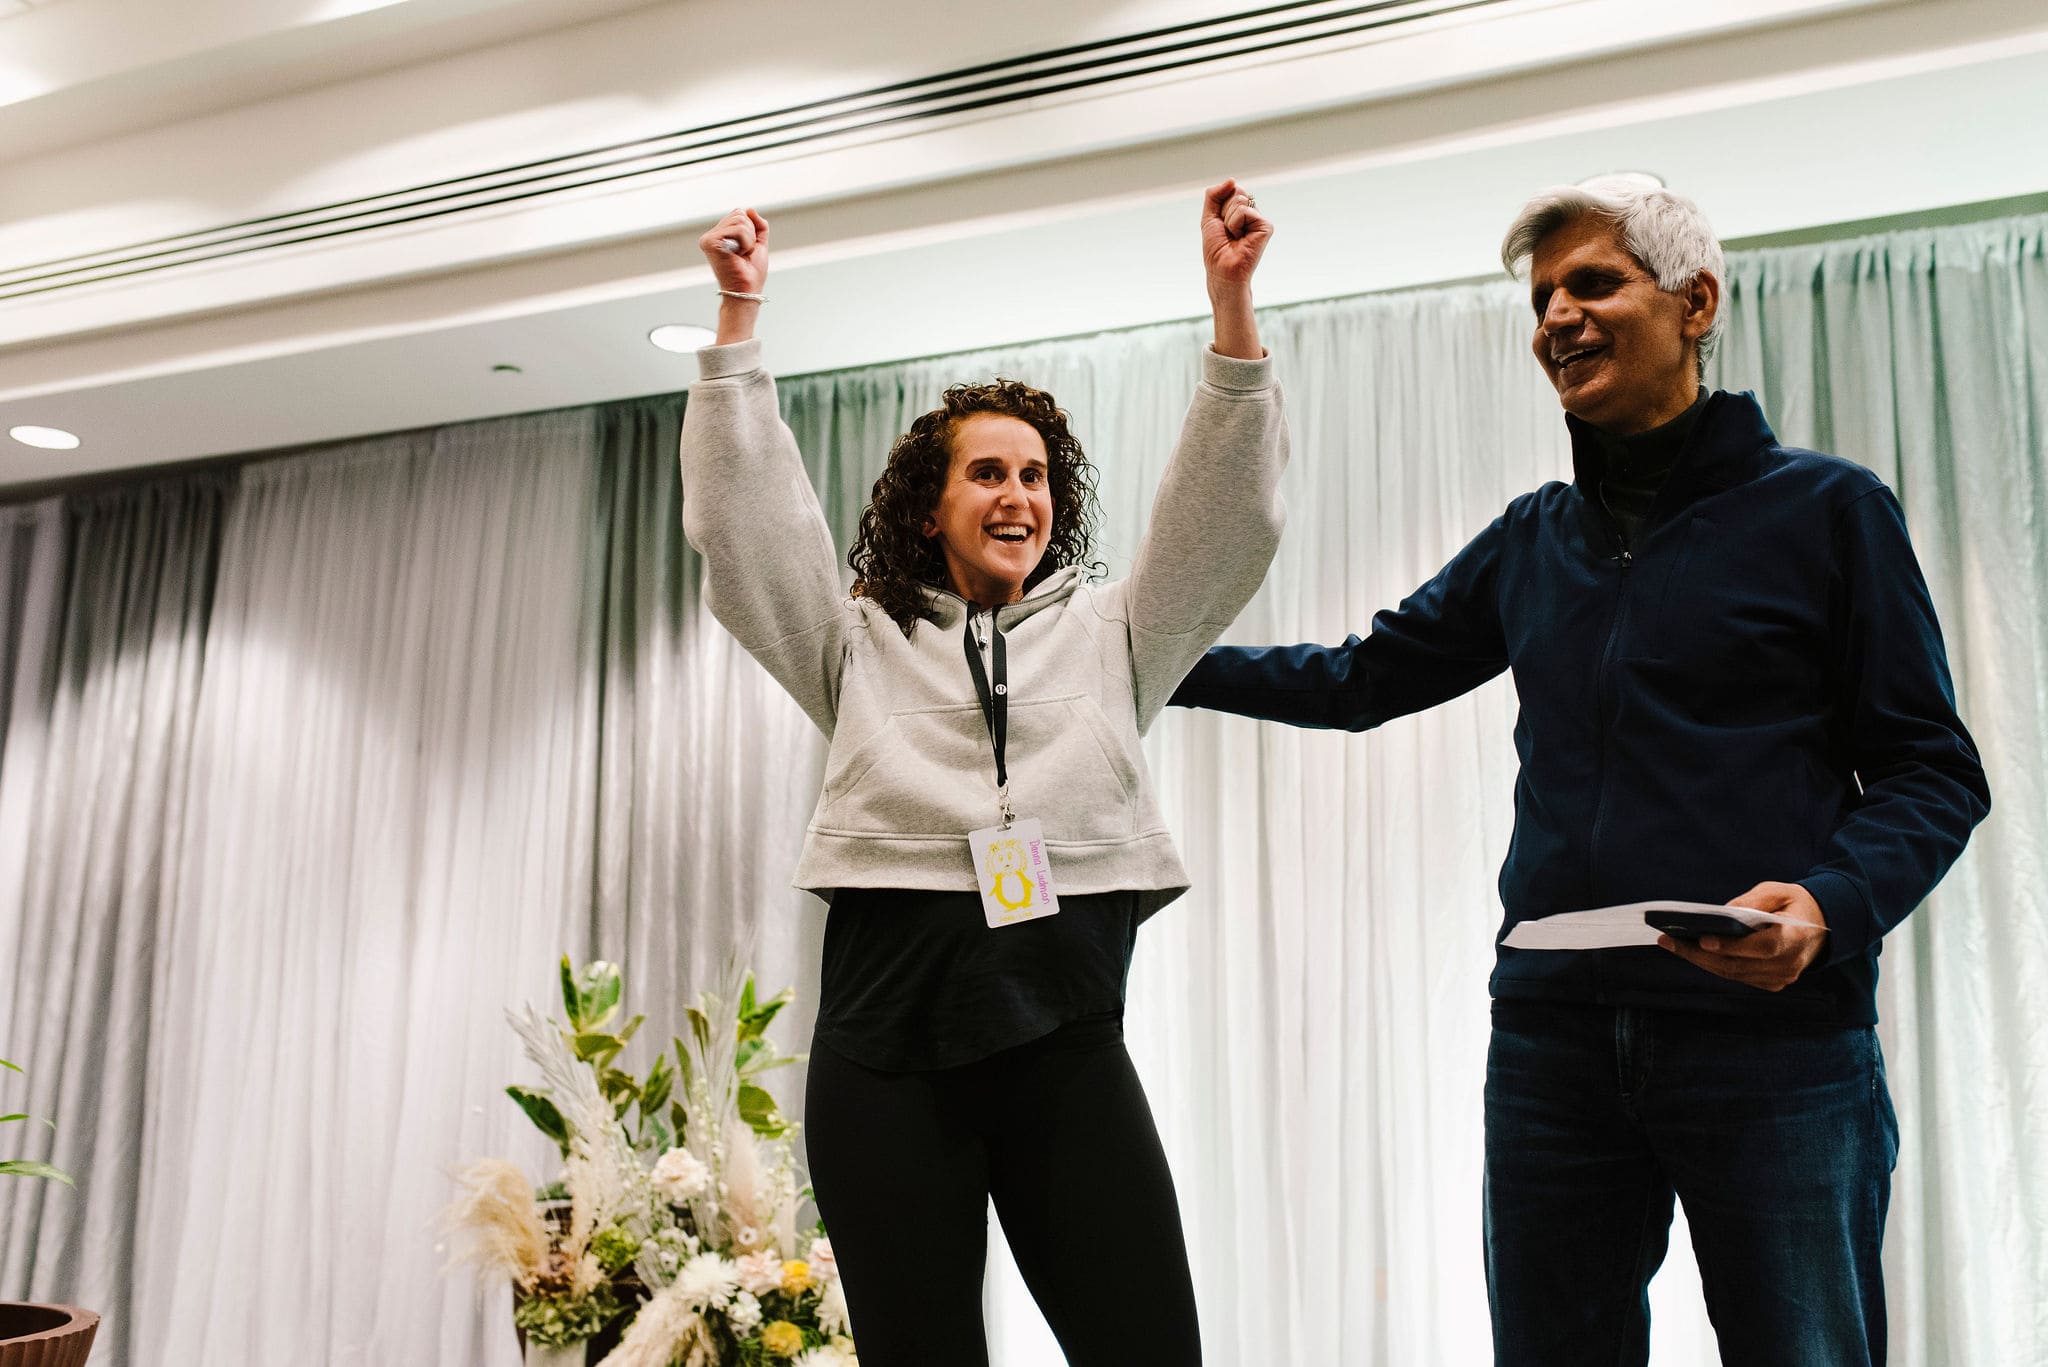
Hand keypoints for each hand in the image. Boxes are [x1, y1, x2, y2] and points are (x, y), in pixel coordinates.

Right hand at [699, 207, 768, 293]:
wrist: (746, 290)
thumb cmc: (751, 272)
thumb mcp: (759, 243)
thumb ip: (758, 225)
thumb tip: (749, 209)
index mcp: (720, 235)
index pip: (739, 214)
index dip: (751, 231)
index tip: (745, 250)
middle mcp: (711, 235)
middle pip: (740, 214)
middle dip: (750, 234)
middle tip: (743, 253)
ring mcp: (708, 238)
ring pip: (740, 220)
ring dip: (749, 240)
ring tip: (741, 255)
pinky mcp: (710, 242)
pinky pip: (738, 229)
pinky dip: (746, 243)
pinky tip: (737, 255)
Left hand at [1200, 178, 1271, 288]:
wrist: (1222, 270)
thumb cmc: (1216, 249)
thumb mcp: (1209, 217)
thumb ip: (1215, 195)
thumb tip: (1232, 180)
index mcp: (1241, 211)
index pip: (1231, 190)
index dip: (1220, 206)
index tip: (1221, 225)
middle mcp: (1252, 214)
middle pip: (1236, 192)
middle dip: (1224, 211)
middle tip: (1227, 232)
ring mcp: (1260, 220)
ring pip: (1239, 200)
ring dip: (1229, 220)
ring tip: (1234, 236)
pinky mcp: (1266, 226)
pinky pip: (1244, 211)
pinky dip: (1235, 224)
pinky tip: (1240, 238)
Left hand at [1658, 881, 1828, 991]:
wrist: (1820, 926)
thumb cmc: (1794, 904)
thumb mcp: (1779, 891)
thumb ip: (1754, 901)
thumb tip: (1723, 913)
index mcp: (1797, 937)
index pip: (1763, 947)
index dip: (1732, 946)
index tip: (1703, 939)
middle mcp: (1790, 963)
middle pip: (1739, 966)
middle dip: (1700, 954)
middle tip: (1669, 940)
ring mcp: (1781, 977)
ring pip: (1733, 974)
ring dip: (1701, 960)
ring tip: (1672, 944)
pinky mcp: (1772, 983)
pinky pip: (1737, 976)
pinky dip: (1714, 964)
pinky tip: (1691, 951)